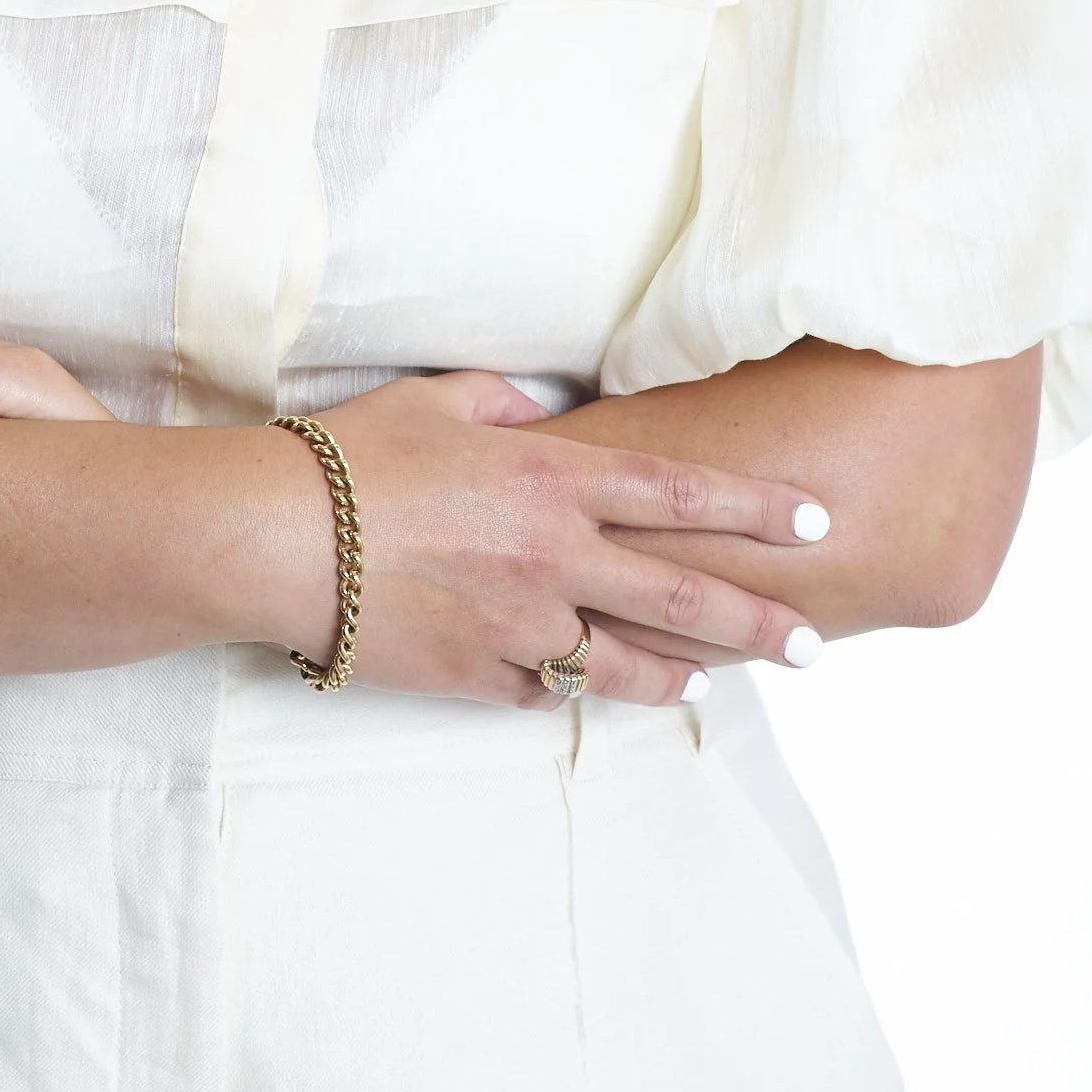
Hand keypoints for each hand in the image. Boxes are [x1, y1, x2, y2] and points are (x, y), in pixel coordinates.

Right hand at [308, 371, 826, 708]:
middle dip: (761, 622)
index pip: (683, 494)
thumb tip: (544, 419)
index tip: (815, 520)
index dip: (757, 508)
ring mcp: (520, 625)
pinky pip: (545, 691)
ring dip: (680, 677)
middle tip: (813, 644)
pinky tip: (593, 688)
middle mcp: (553, 556)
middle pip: (684, 595)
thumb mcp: (439, 400)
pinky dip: (570, 688)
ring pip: (626, 666)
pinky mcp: (478, 676)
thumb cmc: (351, 457)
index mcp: (552, 479)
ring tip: (713, 686)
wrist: (276, 538)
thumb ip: (507, 406)